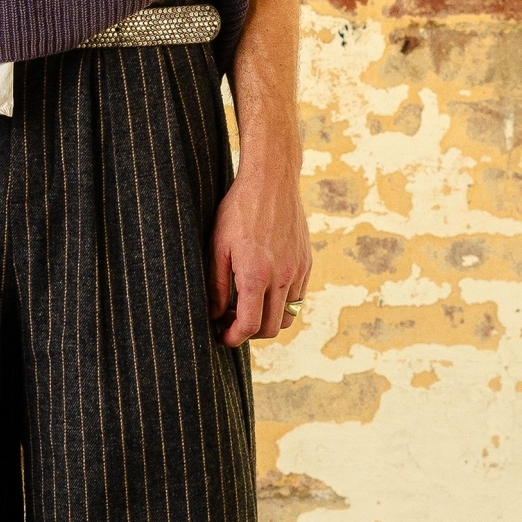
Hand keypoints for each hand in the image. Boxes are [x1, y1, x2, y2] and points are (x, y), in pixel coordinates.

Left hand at [208, 168, 311, 347]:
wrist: (271, 182)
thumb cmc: (237, 211)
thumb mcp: (217, 247)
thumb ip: (217, 285)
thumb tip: (216, 315)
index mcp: (256, 275)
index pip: (250, 326)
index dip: (233, 338)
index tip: (222, 337)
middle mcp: (281, 277)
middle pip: (270, 328)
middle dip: (249, 333)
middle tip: (230, 321)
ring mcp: (297, 271)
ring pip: (287, 315)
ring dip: (267, 319)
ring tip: (247, 306)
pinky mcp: (306, 263)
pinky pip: (297, 297)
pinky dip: (281, 303)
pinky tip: (263, 288)